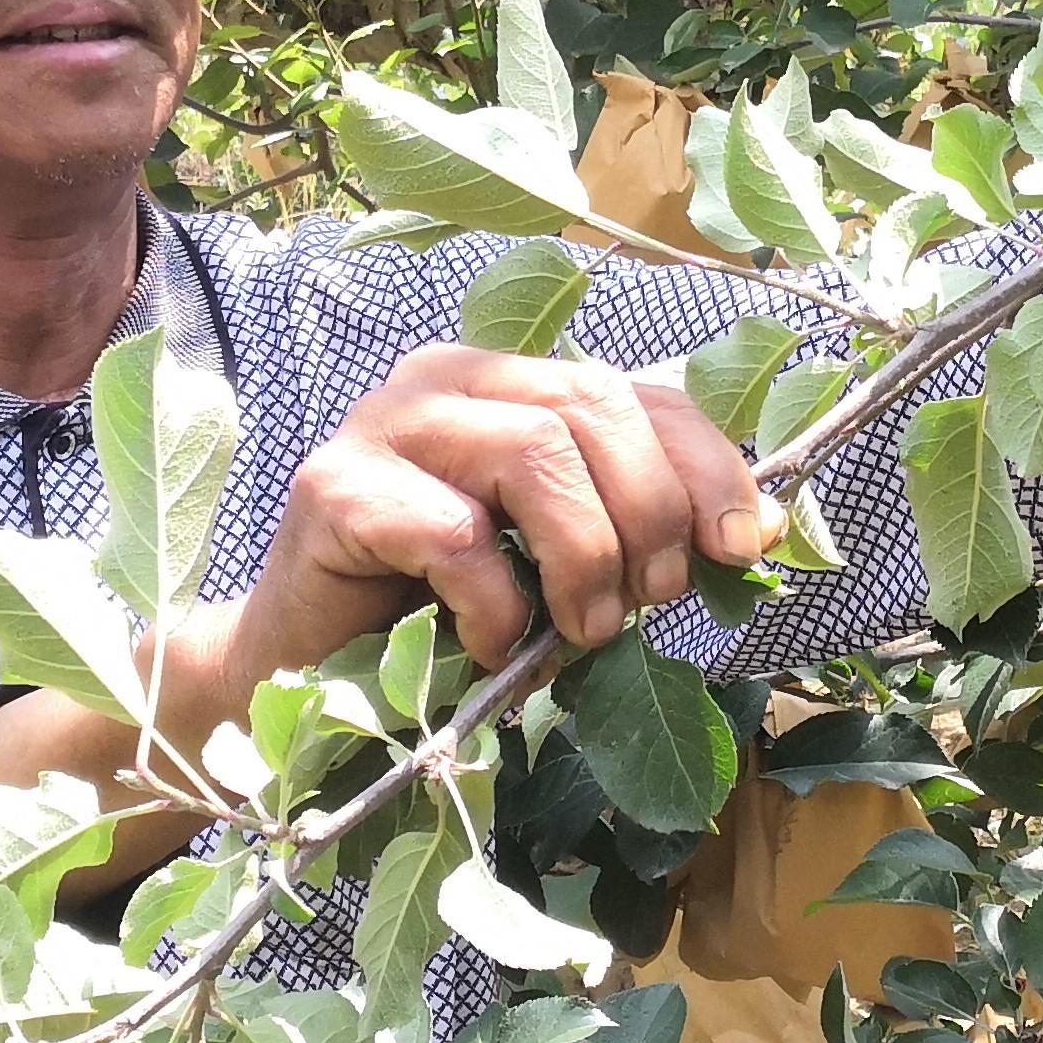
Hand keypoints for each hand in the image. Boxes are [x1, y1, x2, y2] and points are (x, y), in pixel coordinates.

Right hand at [223, 344, 774, 679]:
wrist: (297, 665)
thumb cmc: (433, 610)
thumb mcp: (551, 559)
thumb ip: (625, 528)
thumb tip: (746, 537)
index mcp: (508, 382)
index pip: (636, 392)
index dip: (706, 464)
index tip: (741, 544)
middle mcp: (447, 378)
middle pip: (592, 408)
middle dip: (648, 515)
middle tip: (645, 604)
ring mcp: (385, 423)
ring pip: (535, 452)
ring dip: (584, 558)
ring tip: (581, 632)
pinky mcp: (335, 488)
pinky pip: (455, 534)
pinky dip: (497, 606)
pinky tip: (490, 647)